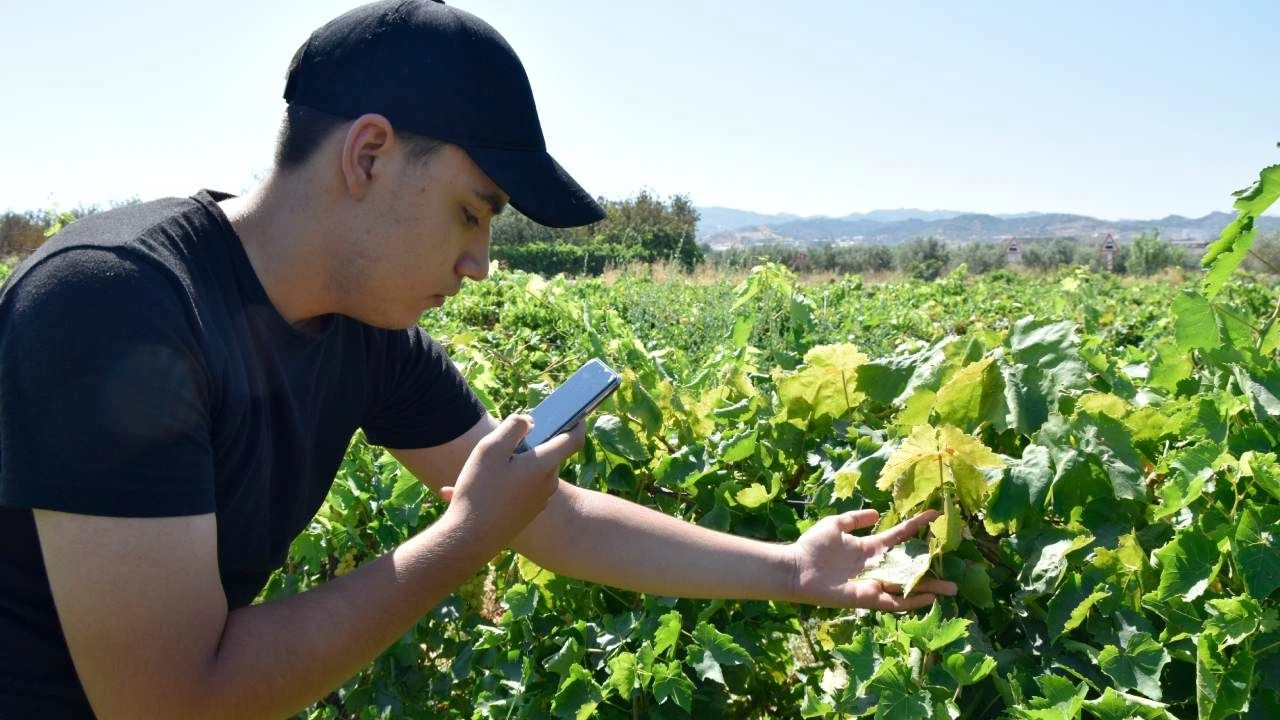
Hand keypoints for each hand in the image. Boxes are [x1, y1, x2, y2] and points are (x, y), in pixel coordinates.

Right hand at [439, 414, 584, 552]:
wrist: (470, 539)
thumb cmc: (480, 491)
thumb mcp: (491, 448)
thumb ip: (514, 427)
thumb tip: (530, 422)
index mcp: (544, 465)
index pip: (574, 439)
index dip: (577, 423)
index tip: (576, 413)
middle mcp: (548, 483)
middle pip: (546, 454)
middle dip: (528, 447)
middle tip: (499, 447)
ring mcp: (539, 500)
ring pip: (530, 472)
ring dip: (511, 467)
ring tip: (478, 473)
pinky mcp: (527, 513)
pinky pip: (519, 490)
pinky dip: (502, 486)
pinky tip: (473, 491)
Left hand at [787, 509, 956, 610]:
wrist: (796, 569)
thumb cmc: (812, 547)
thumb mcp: (835, 525)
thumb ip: (855, 519)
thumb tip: (876, 513)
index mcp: (869, 548)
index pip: (899, 536)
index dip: (916, 526)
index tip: (935, 515)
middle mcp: (875, 566)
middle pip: (908, 565)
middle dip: (930, 565)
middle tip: (953, 564)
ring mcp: (872, 582)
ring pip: (906, 586)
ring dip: (929, 588)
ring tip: (951, 588)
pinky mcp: (867, 598)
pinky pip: (893, 602)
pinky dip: (911, 601)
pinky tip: (928, 598)